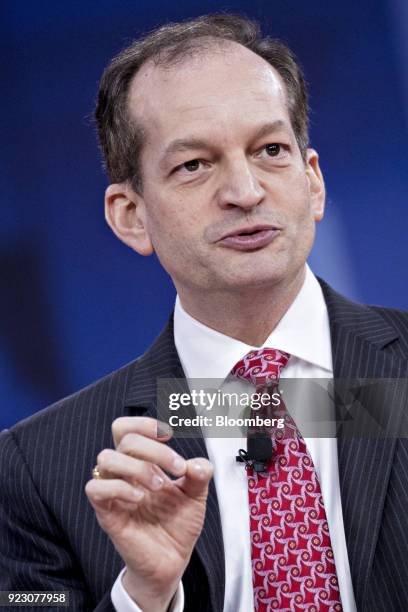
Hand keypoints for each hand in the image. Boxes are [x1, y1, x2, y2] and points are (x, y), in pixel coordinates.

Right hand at [85, 417, 212, 611]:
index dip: (144, 423)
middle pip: (123, 437)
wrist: (172, 561)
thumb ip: (199, 475)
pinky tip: (140, 497)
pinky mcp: (107, 512)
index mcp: (142, 462)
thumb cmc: (177, 524)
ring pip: (106, 457)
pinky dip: (119, 487)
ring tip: (159, 485)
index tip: (168, 433)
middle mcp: (125, 472)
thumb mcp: (195, 495)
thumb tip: (199, 463)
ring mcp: (114, 491)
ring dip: (137, 466)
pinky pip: (96, 488)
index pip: (127, 429)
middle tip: (176, 468)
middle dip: (155, 448)